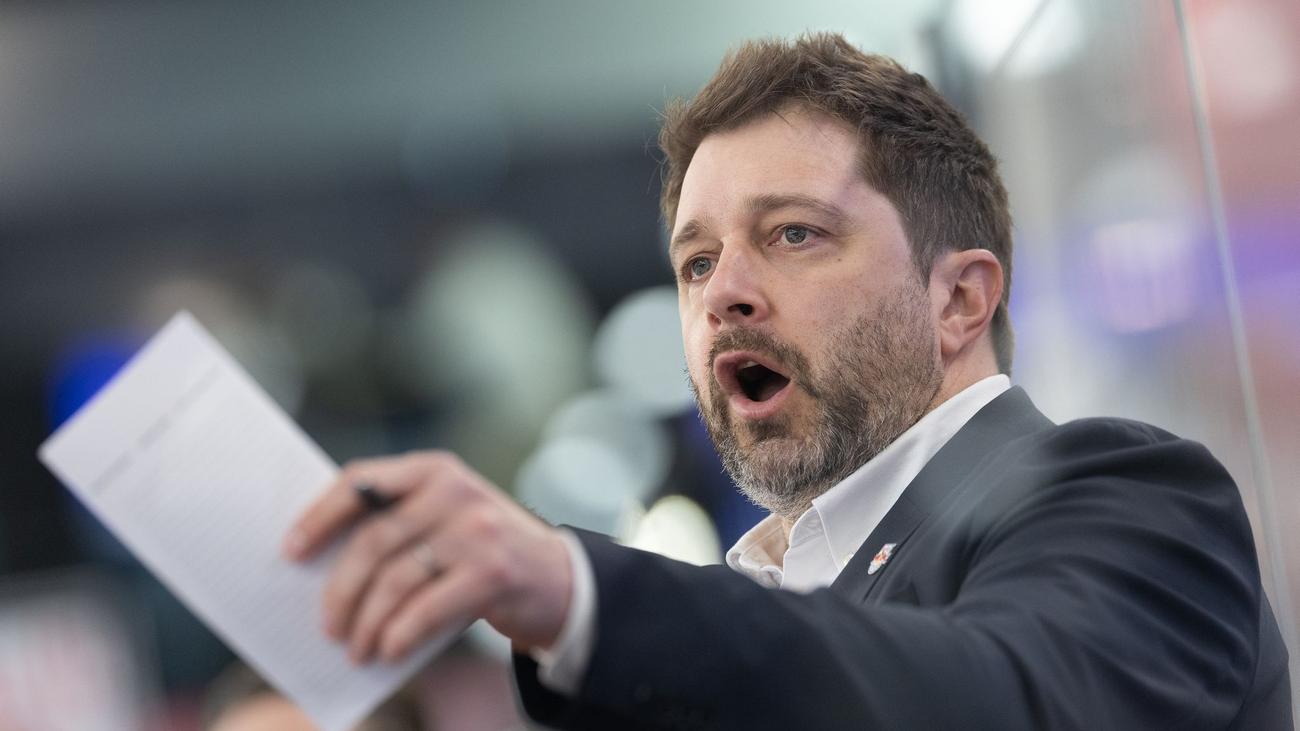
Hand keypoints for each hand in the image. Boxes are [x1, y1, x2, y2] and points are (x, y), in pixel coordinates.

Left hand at [282, 450, 572, 663]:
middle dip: (341, 591)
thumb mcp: (446, 519)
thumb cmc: (483, 553)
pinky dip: (400, 634)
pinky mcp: (492, 571)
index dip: (319, 516)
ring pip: (396, 579)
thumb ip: (399, 523)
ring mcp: (477, 529)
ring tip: (356, 650)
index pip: (360, 482)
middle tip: (326, 628)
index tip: (291, 551)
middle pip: (373, 541)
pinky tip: (388, 651)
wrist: (560, 579)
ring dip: (367, 623)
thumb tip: (321, 564)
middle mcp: (455, 491)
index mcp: (434, 470)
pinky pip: (427, 608)